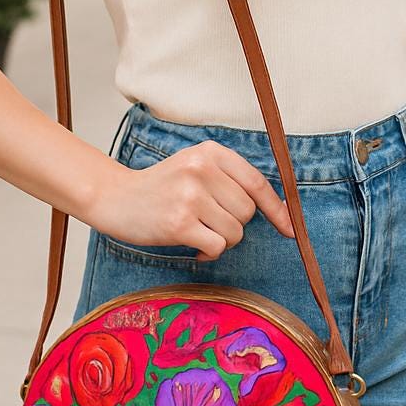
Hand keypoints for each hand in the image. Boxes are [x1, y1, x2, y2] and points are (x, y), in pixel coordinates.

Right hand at [92, 141, 296, 261]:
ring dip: (221, 240)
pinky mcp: (179, 223)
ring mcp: (190, 196)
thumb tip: (277, 209)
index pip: (257, 183)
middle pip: (247, 212)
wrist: (116, 198)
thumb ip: (230, 179)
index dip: (277, 210)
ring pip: (234, 232)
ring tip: (199, 232)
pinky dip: (209, 253)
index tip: (289, 230)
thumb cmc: (162, 187)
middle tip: (209, 223)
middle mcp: (202, 169)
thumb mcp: (195, 167)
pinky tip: (194, 247)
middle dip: (234, 225)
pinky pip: (217, 247)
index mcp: (210, 152)